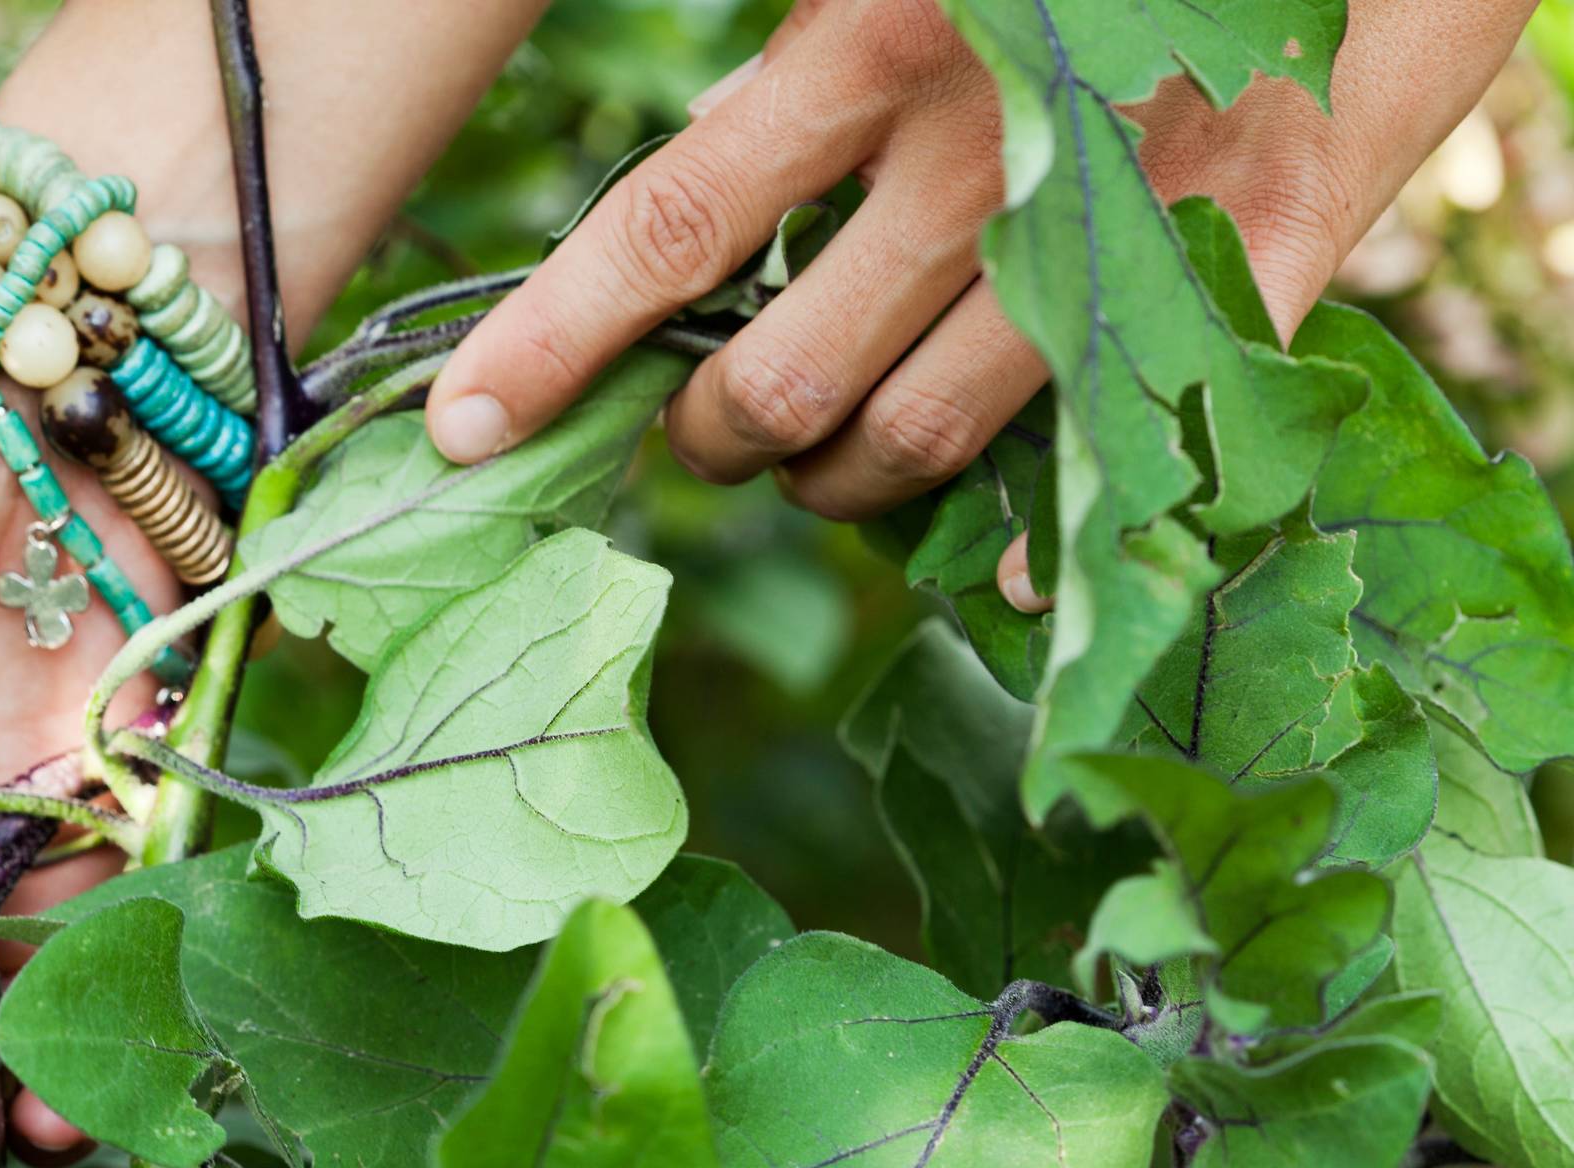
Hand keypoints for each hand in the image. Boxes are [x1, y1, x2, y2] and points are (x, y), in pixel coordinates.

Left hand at [423, 0, 1531, 611]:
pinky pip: (1127, 449)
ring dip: (841, 482)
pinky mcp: (1254, 259)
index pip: (666, 235)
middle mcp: (981, 156)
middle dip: (715, 434)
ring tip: (822, 464)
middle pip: (784, 380)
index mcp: (873, 46)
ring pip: (922, 438)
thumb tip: (684, 191)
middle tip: (705, 427)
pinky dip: (1045, 536)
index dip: (551, 345)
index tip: (463, 430)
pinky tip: (997, 566)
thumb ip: (792, 71)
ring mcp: (1118, 226)